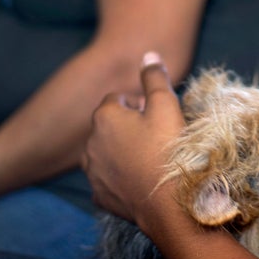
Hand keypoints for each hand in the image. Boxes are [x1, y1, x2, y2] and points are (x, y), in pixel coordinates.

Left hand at [82, 52, 186, 230]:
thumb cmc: (168, 149)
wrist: (168, 204)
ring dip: (122, 151)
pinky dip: (119, 177)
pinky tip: (140, 180)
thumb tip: (148, 54)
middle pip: (110, 126)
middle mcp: (90, 142)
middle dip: (128, 127)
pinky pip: (108, 178)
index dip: (139, 104)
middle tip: (156, 138)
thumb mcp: (166, 106)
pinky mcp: (99, 195)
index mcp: (104, 116)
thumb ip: (154, 78)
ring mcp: (92, 172)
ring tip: (148, 159)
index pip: (118, 99)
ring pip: (106, 152)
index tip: (156, 116)